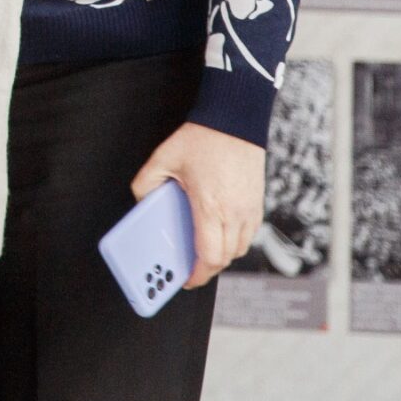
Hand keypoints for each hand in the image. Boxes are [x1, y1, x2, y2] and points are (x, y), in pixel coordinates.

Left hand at [130, 122, 264, 288]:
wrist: (235, 120)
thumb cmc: (201, 139)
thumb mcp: (163, 158)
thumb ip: (146, 183)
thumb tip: (142, 203)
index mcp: (210, 207)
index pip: (209, 256)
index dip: (197, 274)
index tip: (185, 280)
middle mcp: (234, 213)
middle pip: (224, 258)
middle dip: (207, 268)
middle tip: (190, 268)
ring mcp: (249, 210)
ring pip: (239, 249)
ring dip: (222, 255)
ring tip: (203, 250)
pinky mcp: (257, 203)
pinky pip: (248, 234)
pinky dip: (235, 241)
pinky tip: (219, 232)